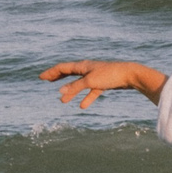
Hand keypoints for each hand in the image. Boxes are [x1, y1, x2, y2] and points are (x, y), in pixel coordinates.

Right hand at [41, 59, 167, 107]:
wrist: (131, 75)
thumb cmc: (110, 75)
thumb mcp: (90, 81)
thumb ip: (75, 87)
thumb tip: (60, 92)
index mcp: (82, 65)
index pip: (62, 68)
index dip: (51, 73)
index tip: (41, 77)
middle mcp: (87, 69)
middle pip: (69, 73)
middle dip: (57, 77)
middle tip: (46, 81)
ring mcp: (95, 76)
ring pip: (79, 84)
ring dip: (70, 91)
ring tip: (62, 100)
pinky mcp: (103, 83)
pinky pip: (92, 91)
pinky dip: (86, 98)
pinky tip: (82, 106)